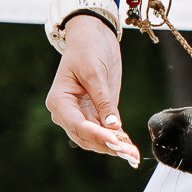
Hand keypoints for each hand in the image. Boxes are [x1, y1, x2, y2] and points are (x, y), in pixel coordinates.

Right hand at [47, 15, 138, 165]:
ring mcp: (80, 115)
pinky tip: (130, 148)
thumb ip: (103, 100)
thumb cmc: (88, 49)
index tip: (115, 141)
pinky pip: (104, 131)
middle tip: (128, 153)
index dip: (97, 135)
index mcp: (59, 101)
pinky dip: (117, 140)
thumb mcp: (95, 72)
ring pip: (95, 139)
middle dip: (107, 146)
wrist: (92, 37)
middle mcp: (66, 112)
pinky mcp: (95, 113)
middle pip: (86, 137)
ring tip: (132, 155)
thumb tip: (113, 126)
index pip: (77, 125)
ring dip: (113, 147)